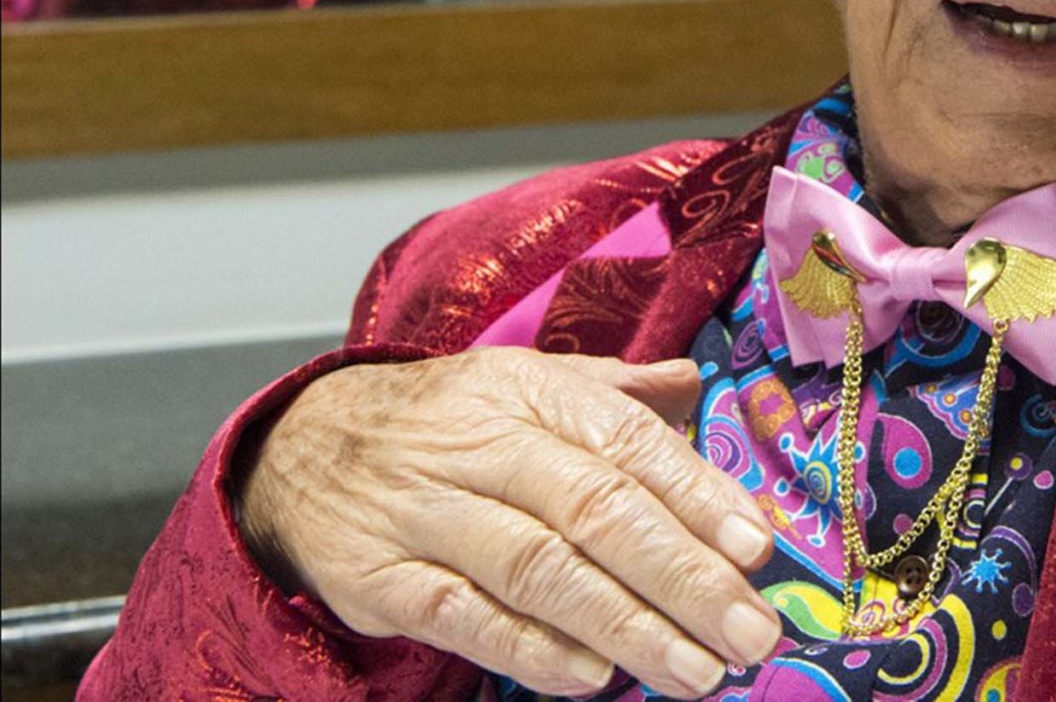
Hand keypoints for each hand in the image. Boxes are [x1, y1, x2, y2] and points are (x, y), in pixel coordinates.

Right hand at [235, 350, 781, 697]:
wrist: (297, 446)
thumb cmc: (443, 422)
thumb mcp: (525, 384)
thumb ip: (614, 393)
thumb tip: (694, 387)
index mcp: (531, 392)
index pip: (627, 442)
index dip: (698, 496)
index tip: (759, 549)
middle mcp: (482, 444)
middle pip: (594, 508)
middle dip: (683, 575)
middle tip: (750, 632)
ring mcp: (427, 513)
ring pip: (539, 568)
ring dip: (626, 626)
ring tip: (696, 671)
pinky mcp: (380, 578)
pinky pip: (464, 617)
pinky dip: (532, 650)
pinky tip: (593, 677)